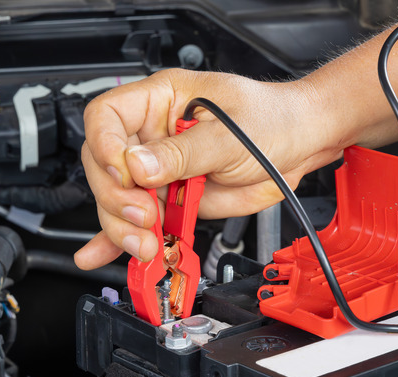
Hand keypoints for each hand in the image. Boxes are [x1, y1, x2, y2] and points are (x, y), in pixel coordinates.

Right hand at [74, 69, 342, 269]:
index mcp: (160, 101)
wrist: (298, 146)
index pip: (107, 117)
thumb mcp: (228, 134)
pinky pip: (136, 221)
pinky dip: (118, 240)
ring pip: (117, 200)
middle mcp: (152, 136)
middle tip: (144, 215)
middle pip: (105, 166)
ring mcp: (159, 171)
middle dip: (117, 197)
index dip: (105, 146)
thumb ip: (183, 152)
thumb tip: (138, 166)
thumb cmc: (269, 121)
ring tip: (145, 242)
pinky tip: (99, 253)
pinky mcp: (170, 201)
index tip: (125, 174)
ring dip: (122, 226)